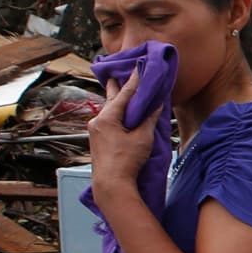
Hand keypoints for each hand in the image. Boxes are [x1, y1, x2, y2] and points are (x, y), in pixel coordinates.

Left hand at [87, 71, 157, 197]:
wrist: (111, 184)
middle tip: (118, 72)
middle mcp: (98, 121)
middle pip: (111, 98)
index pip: (124, 94)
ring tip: (121, 91)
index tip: (139, 68)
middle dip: (116, 86)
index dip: (134, 81)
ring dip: (117, 100)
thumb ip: (148, 120)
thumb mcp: (142, 138)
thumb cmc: (126, 161)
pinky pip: (108, 120)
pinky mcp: (98, 139)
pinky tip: (121, 114)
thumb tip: (155, 106)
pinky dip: (116, 113)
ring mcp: (96, 130)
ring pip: (108, 110)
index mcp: (107, 117)